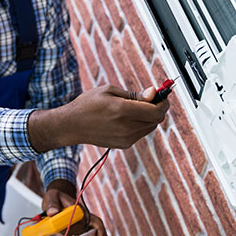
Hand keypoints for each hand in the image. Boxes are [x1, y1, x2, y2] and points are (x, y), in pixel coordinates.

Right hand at [29, 84, 168, 150]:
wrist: (71, 126)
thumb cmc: (88, 105)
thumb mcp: (109, 91)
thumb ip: (134, 94)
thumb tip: (153, 93)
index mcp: (123, 110)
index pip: (156, 110)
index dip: (163, 101)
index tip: (161, 94)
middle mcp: (126, 127)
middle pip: (157, 119)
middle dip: (157, 108)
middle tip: (149, 99)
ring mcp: (126, 138)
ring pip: (151, 126)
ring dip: (149, 116)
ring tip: (134, 108)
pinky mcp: (124, 144)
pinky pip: (141, 133)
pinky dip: (140, 124)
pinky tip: (126, 118)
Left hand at [43, 180, 110, 235]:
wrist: (54, 198)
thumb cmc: (55, 197)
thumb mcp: (52, 197)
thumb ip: (52, 204)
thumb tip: (52, 212)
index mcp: (81, 211)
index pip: (95, 221)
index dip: (100, 231)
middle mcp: (84, 219)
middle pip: (98, 231)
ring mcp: (81, 225)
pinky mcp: (77, 231)